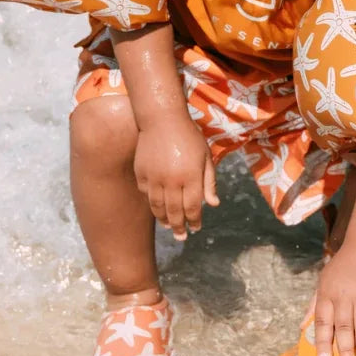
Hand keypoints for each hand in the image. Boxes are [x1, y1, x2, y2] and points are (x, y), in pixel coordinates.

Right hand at [133, 112, 218, 239]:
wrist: (162, 119)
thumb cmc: (189, 136)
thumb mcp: (205, 157)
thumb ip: (209, 182)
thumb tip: (214, 204)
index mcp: (191, 176)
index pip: (193, 207)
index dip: (195, 221)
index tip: (196, 228)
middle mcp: (172, 180)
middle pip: (175, 212)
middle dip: (179, 227)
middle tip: (181, 237)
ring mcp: (154, 178)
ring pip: (157, 206)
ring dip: (164, 219)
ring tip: (169, 226)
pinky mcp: (141, 173)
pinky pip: (145, 194)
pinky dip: (151, 202)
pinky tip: (157, 207)